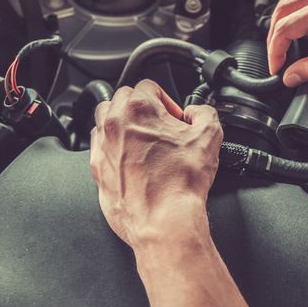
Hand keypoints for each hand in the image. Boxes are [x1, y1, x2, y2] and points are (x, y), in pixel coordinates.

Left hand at [89, 80, 223, 248]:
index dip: (168, 101)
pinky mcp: (96, 169)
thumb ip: (205, 112)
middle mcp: (114, 123)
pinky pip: (100, 146)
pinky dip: (114, 146)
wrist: (163, 220)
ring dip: (124, 123)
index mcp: (139, 108)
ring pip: (106, 119)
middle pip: (124, 98)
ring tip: (145, 140)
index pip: (149, 86)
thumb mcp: (210, 136)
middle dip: (144, 108)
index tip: (176, 119)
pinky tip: (134, 160)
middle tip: (163, 127)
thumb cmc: (181, 182)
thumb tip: (197, 112)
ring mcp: (102, 146)